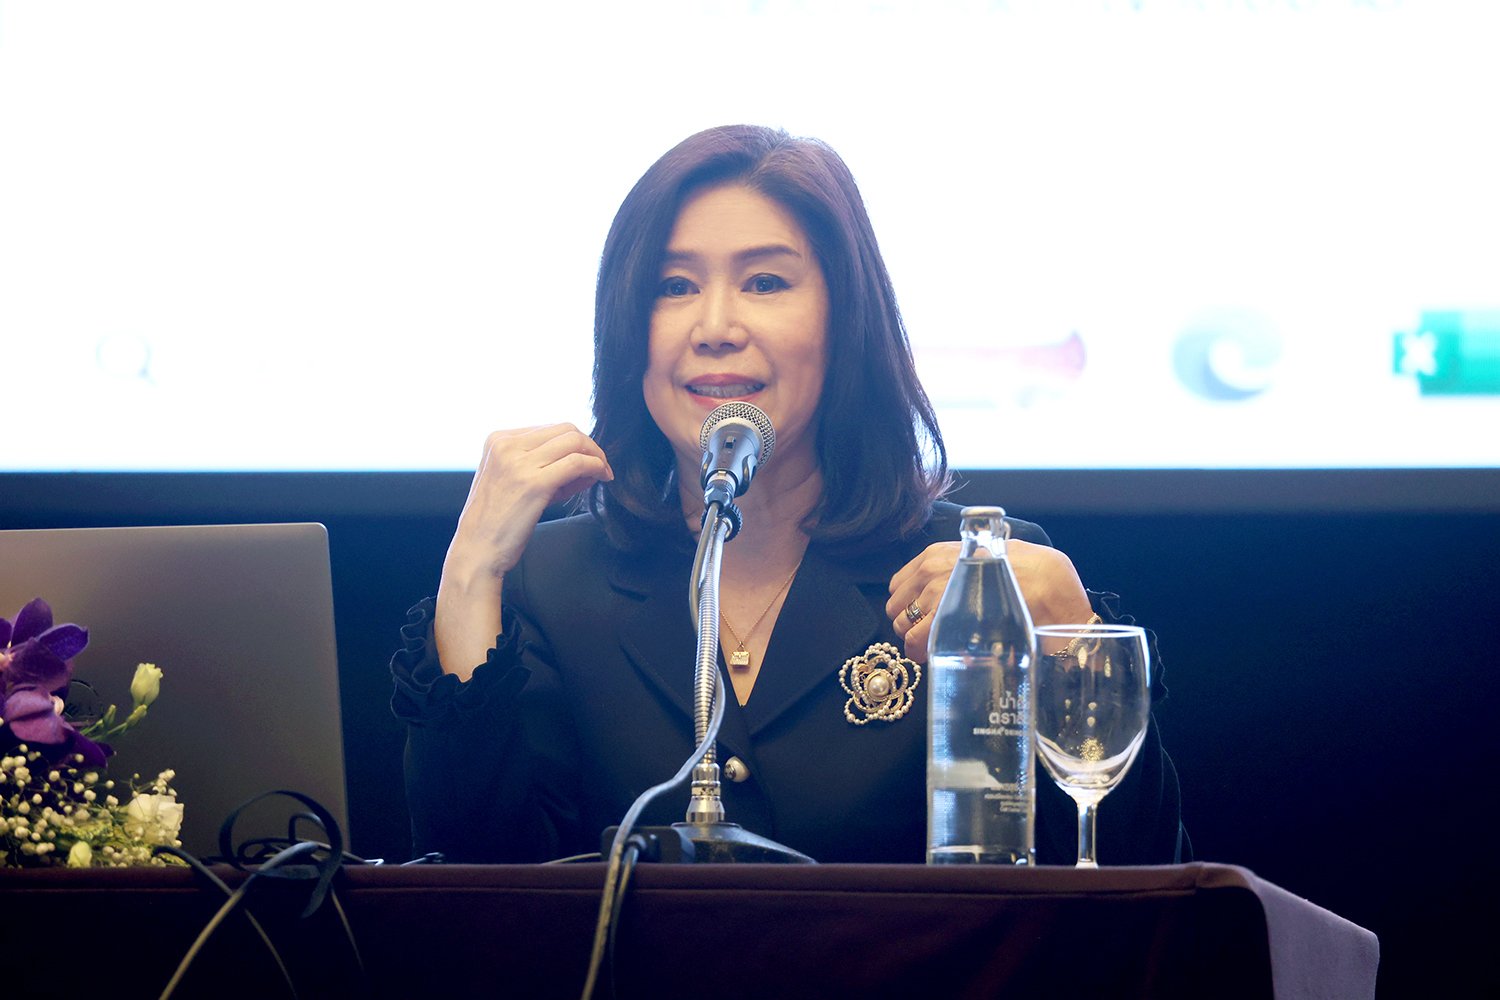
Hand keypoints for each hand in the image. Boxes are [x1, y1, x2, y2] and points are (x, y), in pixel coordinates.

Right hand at [436, 424, 612, 678]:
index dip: (575, 442)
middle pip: (566, 429)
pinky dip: (596, 467)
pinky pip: (577, 463)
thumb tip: (588, 459)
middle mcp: (506, 445)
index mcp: (498, 440)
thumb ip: (544, 465)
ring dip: (597, 455)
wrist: (477, 551)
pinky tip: (602, 478)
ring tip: (603, 473)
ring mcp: (519, 463)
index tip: (587, 460)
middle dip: (590, 445)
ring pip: (575, 442)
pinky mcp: (534, 483)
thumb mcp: (514, 481)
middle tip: (601, 465)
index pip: (550, 428)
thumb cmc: (497, 522)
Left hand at [887, 539, 1092, 663]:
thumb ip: (963, 567)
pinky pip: (917, 643)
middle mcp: (929, 572)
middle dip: (909, 624)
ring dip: (915, 640)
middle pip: (897, 608)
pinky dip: (922, 652)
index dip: (908, 604)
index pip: (900, 584)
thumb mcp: (986, 555)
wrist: (1047, 584)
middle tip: (929, 635)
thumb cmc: (1025, 569)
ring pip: (904, 628)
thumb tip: (954, 584)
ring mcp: (934, 596)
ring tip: (936, 646)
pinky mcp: (942, 620)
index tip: (920, 616)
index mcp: (936, 553)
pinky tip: (937, 654)